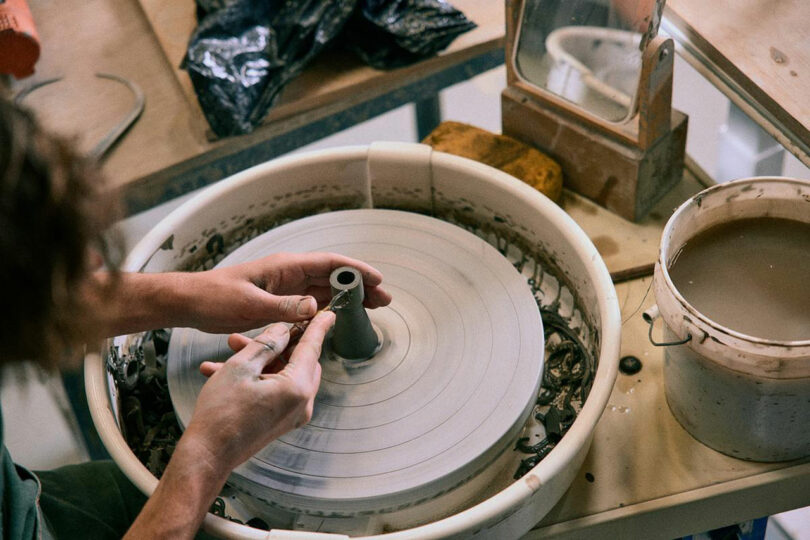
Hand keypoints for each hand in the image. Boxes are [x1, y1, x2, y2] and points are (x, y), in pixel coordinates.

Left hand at [181, 252, 390, 332]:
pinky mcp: (279, 302)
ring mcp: (286, 288)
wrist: (192, 303)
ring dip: (349, 298)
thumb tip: (315, 307)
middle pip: (333, 277)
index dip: (355, 271)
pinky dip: (331, 308)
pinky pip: (312, 303)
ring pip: (326, 290)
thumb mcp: (249, 304)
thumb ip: (283, 307)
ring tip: (373, 308)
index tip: (377, 280)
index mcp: (285, 267)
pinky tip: (342, 317)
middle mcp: (290, 274)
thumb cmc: (215, 297)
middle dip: (360, 286)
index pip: (329, 264)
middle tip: (384, 299)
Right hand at [184, 312, 334, 472]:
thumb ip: (267, 343)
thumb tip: (284, 330)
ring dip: (262, 360)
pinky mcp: (281, 421)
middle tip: (254, 333)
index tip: (328, 314)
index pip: (312, 348)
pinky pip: (277, 390)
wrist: (207, 455)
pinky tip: (227, 371)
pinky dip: (259, 378)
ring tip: (232, 348)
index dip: (317, 326)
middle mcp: (302, 404)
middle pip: (299, 361)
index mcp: (297, 388)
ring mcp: (293, 415)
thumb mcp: (241, 367)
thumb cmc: (220, 413)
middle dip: (277, 343)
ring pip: (285, 374)